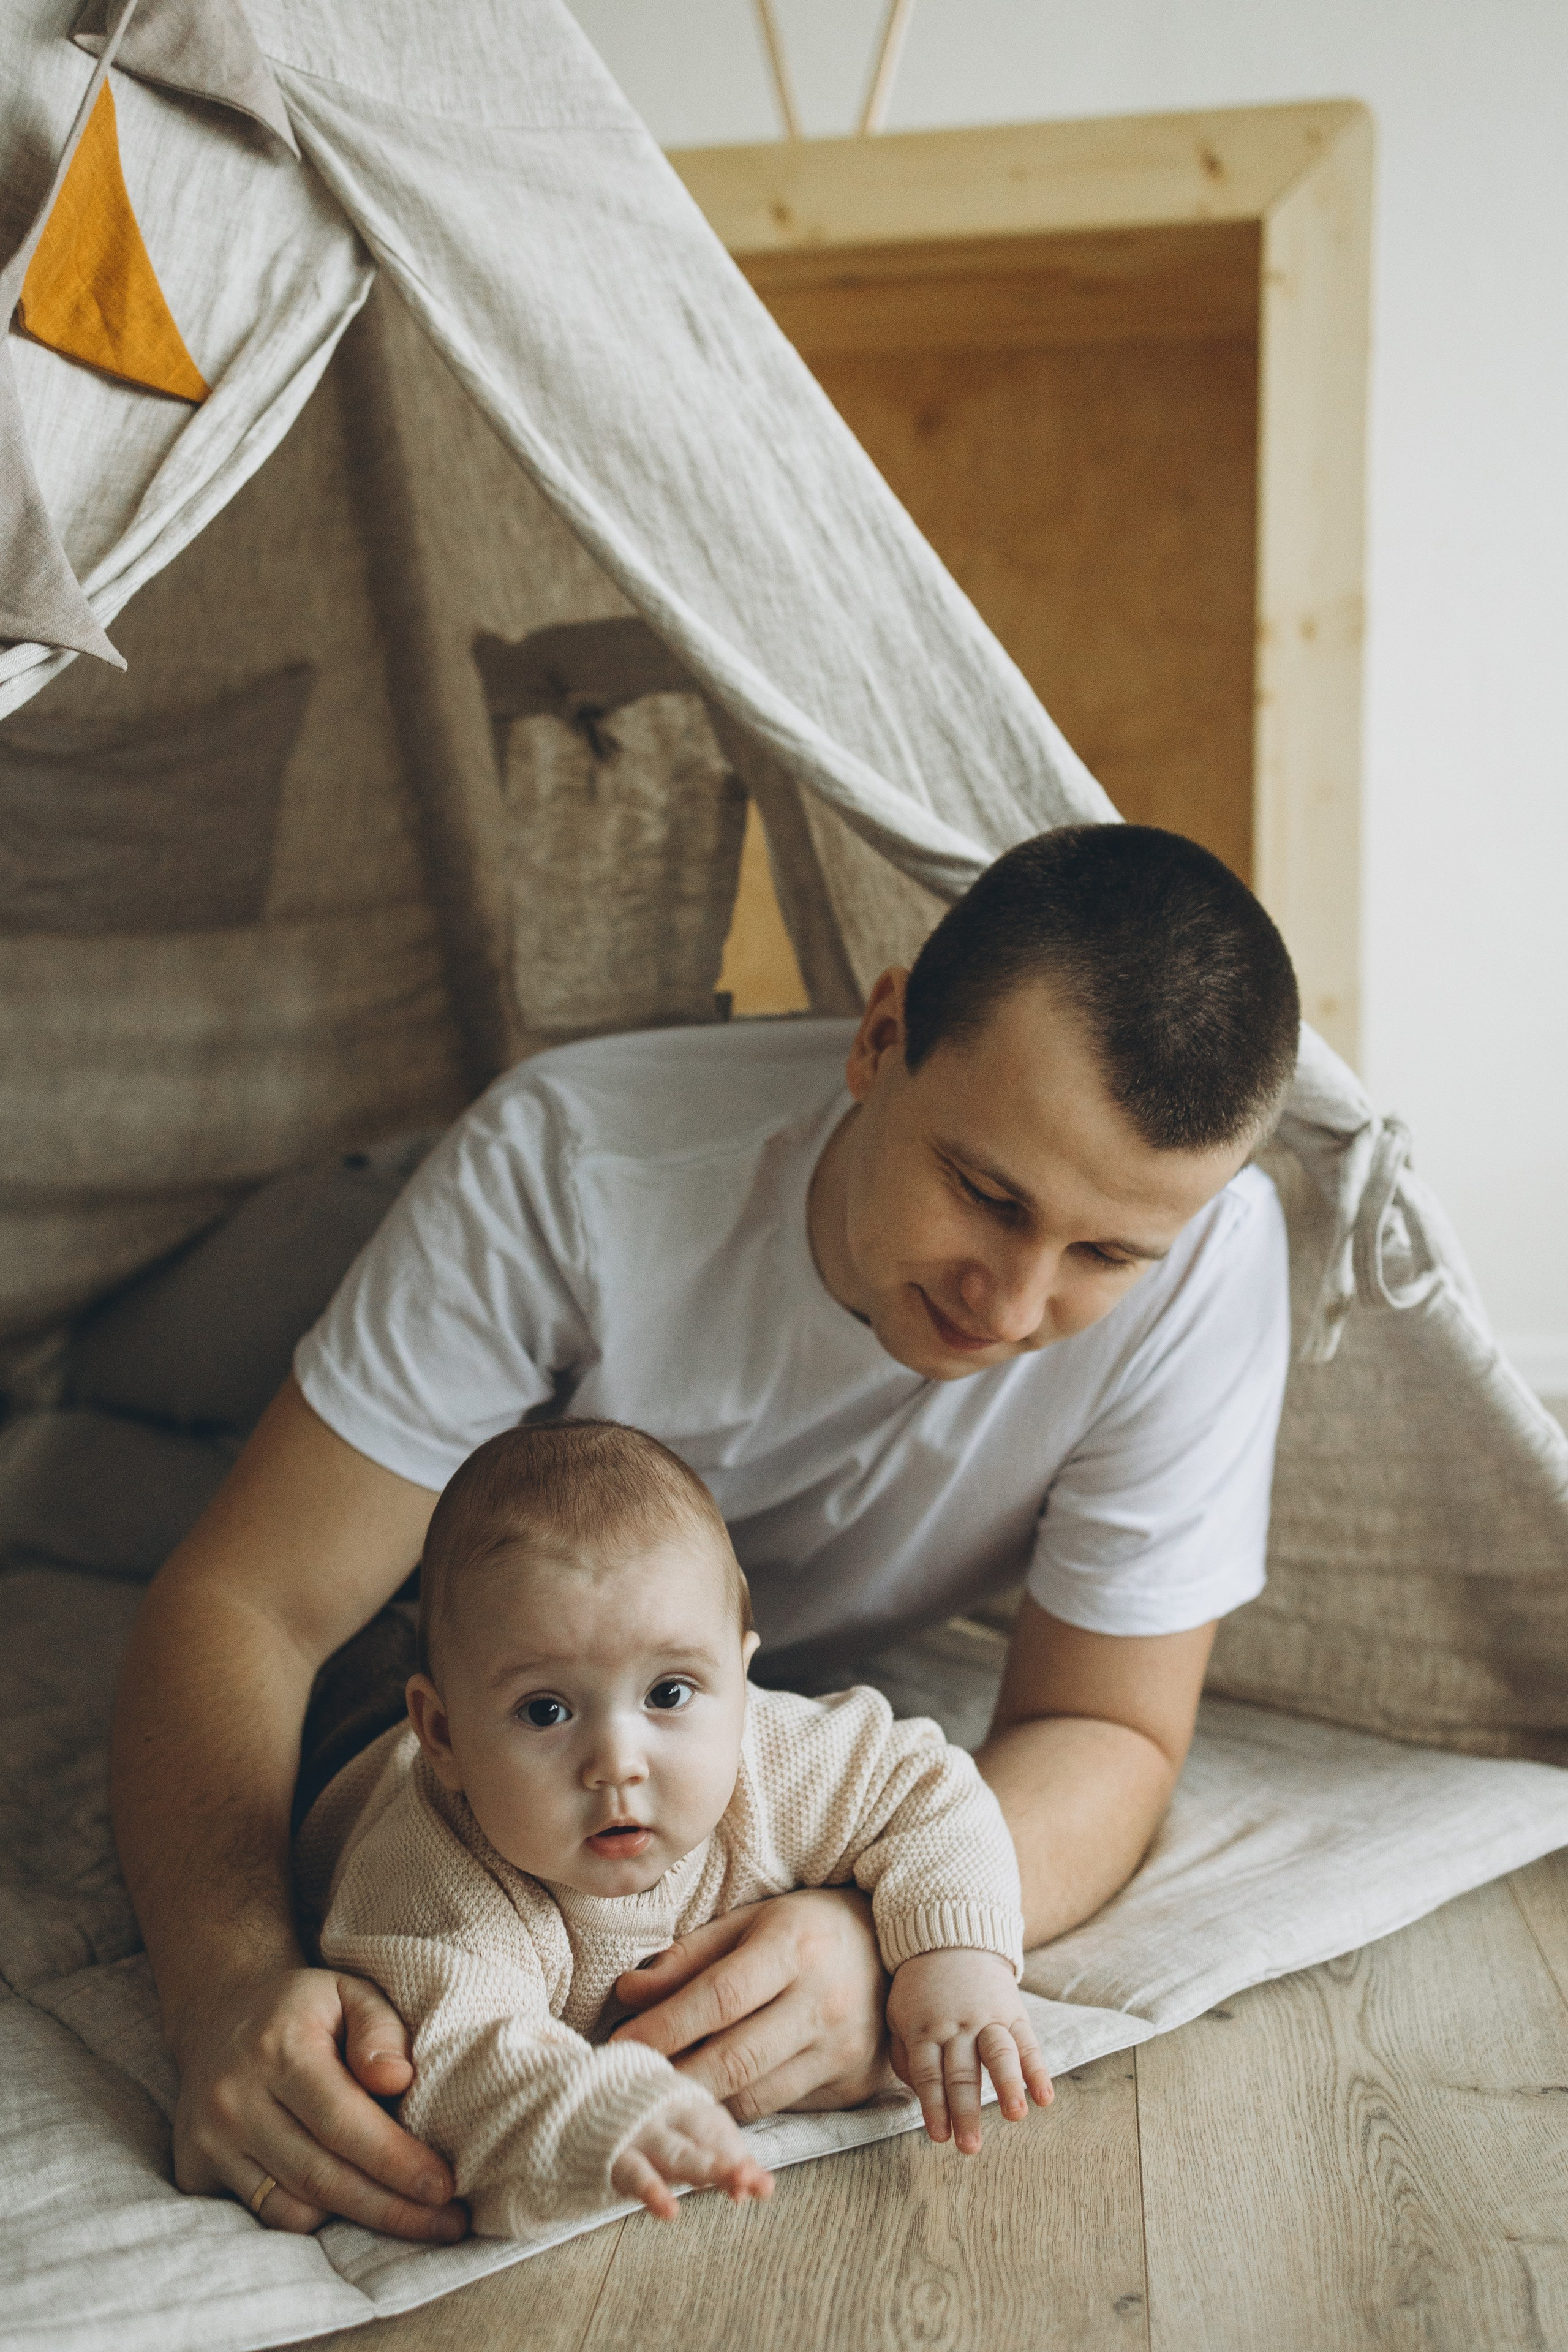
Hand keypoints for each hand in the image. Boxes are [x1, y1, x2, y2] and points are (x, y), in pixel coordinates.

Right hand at [172, 1964, 468, 2238]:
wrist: (219, 2017)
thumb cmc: (304, 2009)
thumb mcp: (350, 1991)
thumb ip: (381, 2029)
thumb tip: (397, 2079)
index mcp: (277, 2048)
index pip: (342, 2122)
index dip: (396, 2162)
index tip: (445, 2188)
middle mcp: (233, 2099)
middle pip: (322, 2176)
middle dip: (392, 2208)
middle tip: (448, 2222)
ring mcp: (207, 2140)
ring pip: (293, 2208)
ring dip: (358, 2221)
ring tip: (412, 2217)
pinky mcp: (194, 2171)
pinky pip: (265, 2215)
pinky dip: (312, 2216)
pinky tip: (350, 2207)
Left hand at [610, 1888, 891, 2120]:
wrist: (898, 1949)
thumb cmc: (808, 1929)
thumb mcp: (751, 1922)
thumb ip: (690, 1957)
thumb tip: (628, 1993)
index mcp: (794, 1947)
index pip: (720, 1996)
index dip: (665, 2026)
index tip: (619, 2044)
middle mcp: (824, 2001)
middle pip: (734, 2059)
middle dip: (672, 2078)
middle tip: (628, 2085)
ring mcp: (843, 2049)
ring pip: (754, 2097)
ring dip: (699, 2103)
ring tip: (658, 2095)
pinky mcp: (853, 2084)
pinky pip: (781, 2108)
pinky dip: (738, 2110)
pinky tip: (709, 2102)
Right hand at [610, 2093, 773, 2221]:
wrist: (570, 2099)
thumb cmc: (635, 2123)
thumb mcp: (671, 2133)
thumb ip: (711, 2155)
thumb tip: (753, 2189)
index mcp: (682, 2106)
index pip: (718, 2128)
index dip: (739, 2154)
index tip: (761, 2185)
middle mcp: (665, 2116)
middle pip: (707, 2135)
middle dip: (733, 2160)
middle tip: (760, 2183)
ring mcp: (640, 2134)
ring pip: (678, 2152)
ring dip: (709, 2168)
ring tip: (738, 2185)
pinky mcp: (613, 2154)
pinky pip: (635, 2173)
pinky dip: (653, 2191)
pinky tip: (670, 2211)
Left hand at [886, 1949, 1053, 2154]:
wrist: (951, 1938)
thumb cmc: (919, 1990)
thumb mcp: (897, 2015)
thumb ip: (904, 2056)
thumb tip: (920, 2094)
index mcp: (924, 2029)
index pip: (929, 2074)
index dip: (935, 2107)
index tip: (940, 2137)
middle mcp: (957, 2026)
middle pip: (962, 2072)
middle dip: (966, 2111)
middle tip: (970, 2146)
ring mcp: (987, 2019)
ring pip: (998, 2054)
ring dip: (1007, 2086)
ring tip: (1014, 2115)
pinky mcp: (1013, 2013)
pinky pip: (1027, 2043)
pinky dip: (1038, 2070)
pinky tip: (1045, 2097)